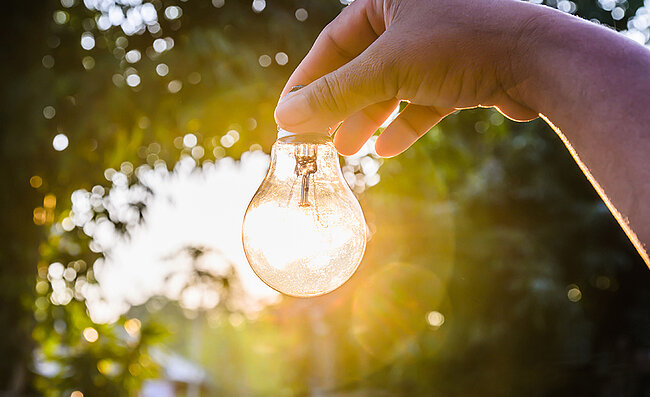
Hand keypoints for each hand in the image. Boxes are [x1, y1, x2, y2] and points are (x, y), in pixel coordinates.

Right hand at [274, 0, 543, 156]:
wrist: (539, 62)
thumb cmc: (461, 46)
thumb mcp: (387, 68)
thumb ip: (335, 93)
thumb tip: (285, 115)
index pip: (334, 42)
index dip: (310, 79)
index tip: (288, 111)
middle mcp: (413, 16)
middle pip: (361, 66)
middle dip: (340, 104)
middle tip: (318, 137)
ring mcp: (439, 46)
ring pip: (392, 86)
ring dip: (369, 118)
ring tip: (349, 149)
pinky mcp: (461, 72)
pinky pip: (422, 100)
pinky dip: (405, 124)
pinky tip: (387, 149)